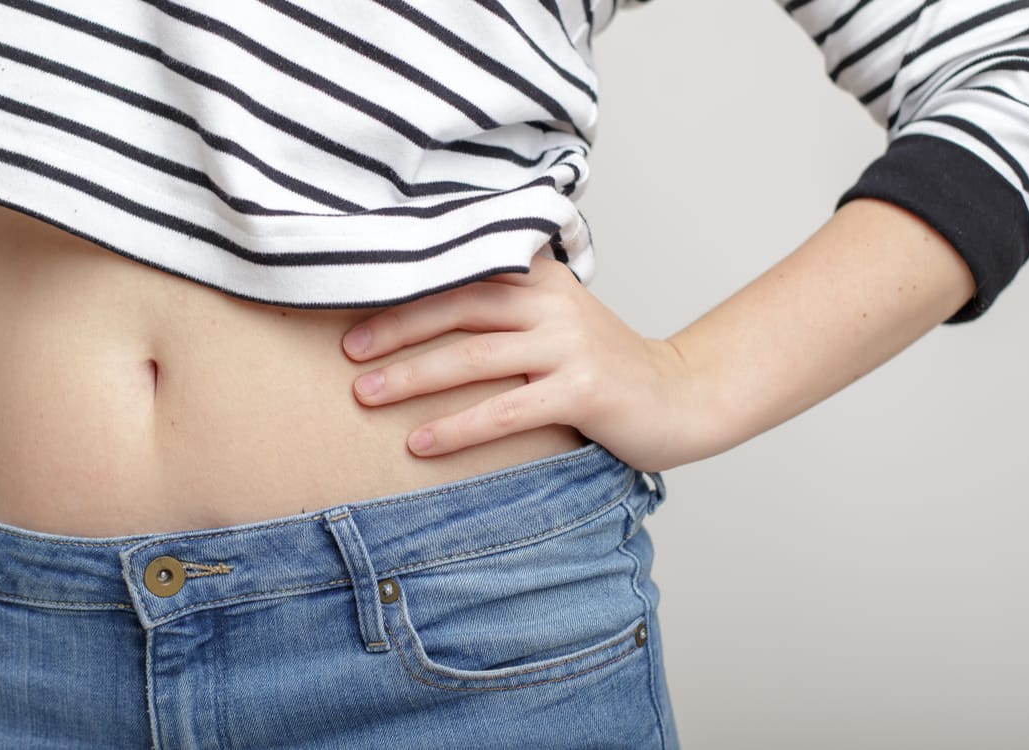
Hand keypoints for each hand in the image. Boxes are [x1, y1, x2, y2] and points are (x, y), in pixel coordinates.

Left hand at [341, 255, 698, 470]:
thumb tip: (416, 311)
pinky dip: (457, 428)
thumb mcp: (555, 319)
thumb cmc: (601, 365)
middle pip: (457, 306)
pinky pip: (505, 410)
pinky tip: (420, 443)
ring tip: (365, 396)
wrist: (681, 397)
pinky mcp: (582, 391)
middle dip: (395, 329)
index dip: (404, 286)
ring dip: (412, 378)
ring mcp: (570, 346)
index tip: (351, 303)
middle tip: (347, 352)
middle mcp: (553, 302)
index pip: (461, 271)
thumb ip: (503, 305)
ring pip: (473, 357)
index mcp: (540, 276)